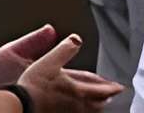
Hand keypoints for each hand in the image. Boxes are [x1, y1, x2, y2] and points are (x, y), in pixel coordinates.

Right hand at [0, 32, 121, 112]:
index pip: (102, 89)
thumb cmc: (35, 85)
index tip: (119, 87)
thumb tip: (76, 39)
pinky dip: (86, 111)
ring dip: (97, 106)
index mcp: (79, 89)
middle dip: (106, 97)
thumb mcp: (49, 61)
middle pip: (99, 102)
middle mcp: (79, 104)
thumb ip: (65, 50)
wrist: (24, 105)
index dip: (111, 87)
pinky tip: (79, 110)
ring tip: (99, 103)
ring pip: (91, 111)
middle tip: (110, 94)